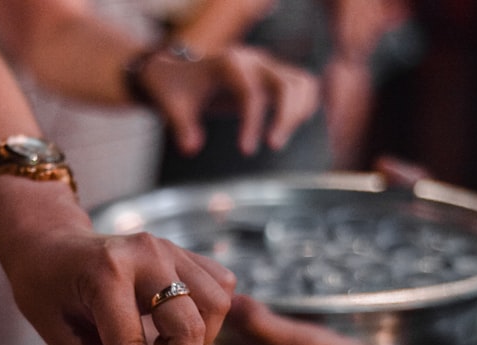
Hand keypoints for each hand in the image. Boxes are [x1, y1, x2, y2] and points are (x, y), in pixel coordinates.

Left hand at [0, 179, 235, 344]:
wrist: (48, 241)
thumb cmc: (44, 288)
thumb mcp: (59, 336)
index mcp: (105, 274)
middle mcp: (145, 255)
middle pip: (188, 327)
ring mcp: (168, 248)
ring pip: (214, 306)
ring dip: (199, 344)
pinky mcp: (182, 250)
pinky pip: (219, 286)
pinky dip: (208, 316)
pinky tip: (174, 329)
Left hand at [141, 45, 320, 155]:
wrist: (177, 70)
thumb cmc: (175, 87)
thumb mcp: (171, 105)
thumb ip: (182, 126)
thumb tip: (191, 148)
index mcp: (228, 64)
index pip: (251, 92)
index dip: (252, 122)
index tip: (246, 151)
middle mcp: (253, 61)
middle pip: (286, 83)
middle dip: (286, 116)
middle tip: (273, 146)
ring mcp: (266, 66)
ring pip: (301, 83)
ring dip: (298, 113)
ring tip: (279, 141)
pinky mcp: (273, 76)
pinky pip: (302, 86)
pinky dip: (305, 105)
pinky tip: (289, 128)